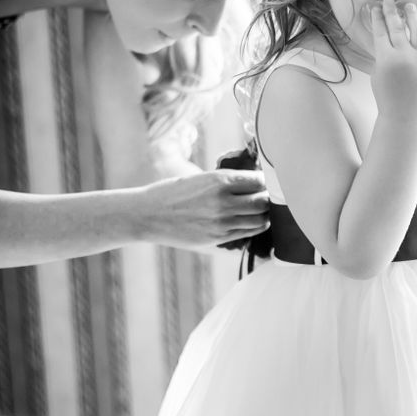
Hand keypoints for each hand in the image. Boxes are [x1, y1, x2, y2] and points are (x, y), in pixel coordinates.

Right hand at [139, 168, 269, 248]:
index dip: (265, 183)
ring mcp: (222, 222)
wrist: (149, 214)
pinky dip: (254, 228)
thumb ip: (226, 182)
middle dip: (267, 199)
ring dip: (264, 215)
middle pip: (264, 201)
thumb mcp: (200, 178)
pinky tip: (252, 223)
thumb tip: (251, 183)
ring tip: (260, 212)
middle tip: (266, 198)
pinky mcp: (218, 238)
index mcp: (220, 180)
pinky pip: (247, 233)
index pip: (259, 181)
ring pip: (260, 220)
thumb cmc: (172, 192)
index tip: (265, 184)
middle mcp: (224, 200)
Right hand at [369, 0, 416, 114]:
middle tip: (389, 1)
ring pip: (416, 30)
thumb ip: (383, 56)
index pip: (381, 31)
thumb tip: (387, 40)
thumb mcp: (378, 74)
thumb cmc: (387, 97)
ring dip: (412, 16)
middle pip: (397, 26)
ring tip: (409, 6)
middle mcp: (404, 55)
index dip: (377, 18)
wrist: (406, 115)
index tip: (375, 8)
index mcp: (386, 58)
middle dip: (392, 12)